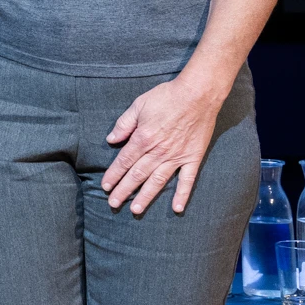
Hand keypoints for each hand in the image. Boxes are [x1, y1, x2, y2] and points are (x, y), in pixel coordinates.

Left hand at [100, 73, 228, 216]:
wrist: (198, 94)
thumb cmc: (167, 96)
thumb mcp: (139, 104)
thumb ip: (124, 124)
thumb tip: (111, 139)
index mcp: (143, 138)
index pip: (124, 161)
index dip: (114, 175)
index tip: (106, 186)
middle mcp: (158, 151)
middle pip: (137, 175)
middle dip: (124, 191)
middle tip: (113, 203)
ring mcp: (176, 157)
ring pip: (157, 181)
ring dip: (146, 197)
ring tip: (135, 210)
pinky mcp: (193, 158)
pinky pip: (187, 180)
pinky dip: (182, 195)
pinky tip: (177, 208)